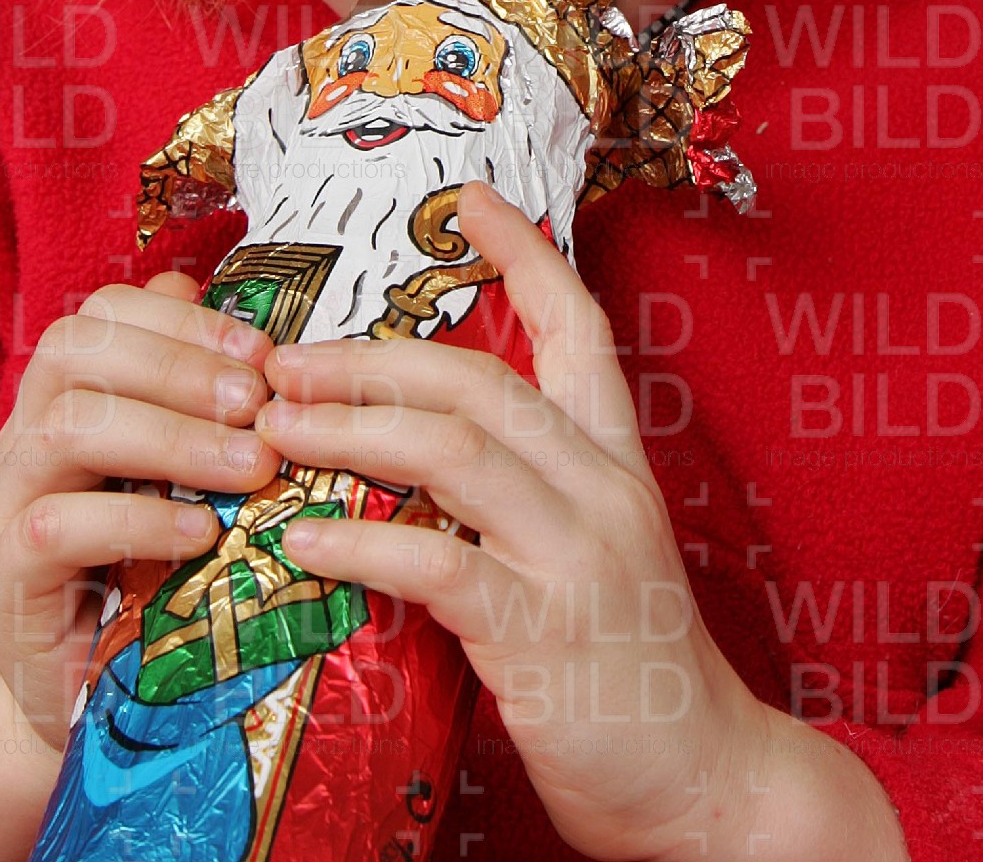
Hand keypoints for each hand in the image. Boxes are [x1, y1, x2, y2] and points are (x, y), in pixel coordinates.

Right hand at [0, 270, 278, 746]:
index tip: (262, 354)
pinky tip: (202, 535)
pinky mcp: (7, 577)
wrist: (95, 703)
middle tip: (260, 405)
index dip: (183, 322)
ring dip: (171, 436)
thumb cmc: (152, 575)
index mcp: (68, 395)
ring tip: (250, 467)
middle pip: (76, 350)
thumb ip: (205, 410)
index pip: (104, 313)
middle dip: (179, 366)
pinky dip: (138, 520)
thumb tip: (257, 340)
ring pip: (67, 426)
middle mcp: (26, 435)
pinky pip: (57, 525)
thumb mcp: (185, 482)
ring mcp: (6, 503)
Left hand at [257, 181, 772, 861]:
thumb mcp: (590, 558)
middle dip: (371, 360)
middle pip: (480, 381)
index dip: (525, 255)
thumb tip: (408, 463)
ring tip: (274, 430)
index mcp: (617, 463)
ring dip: (349, 432)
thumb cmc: (632, 672)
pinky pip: (437, 566)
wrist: (709, 781)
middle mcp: (604, 490)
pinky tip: (298, 545)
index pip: (577, 329)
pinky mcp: (545, 632)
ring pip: (453, 452)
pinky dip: (357, 547)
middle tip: (285, 360)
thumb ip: (520, 504)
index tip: (469, 199)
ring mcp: (578, 556)